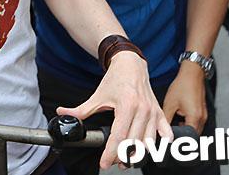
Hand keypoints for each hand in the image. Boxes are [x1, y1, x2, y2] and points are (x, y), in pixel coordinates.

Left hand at [57, 52, 172, 169]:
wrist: (131, 65)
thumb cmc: (115, 80)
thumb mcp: (97, 95)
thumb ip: (81, 109)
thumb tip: (62, 113)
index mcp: (127, 106)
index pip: (119, 136)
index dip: (110, 153)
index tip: (104, 162)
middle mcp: (142, 110)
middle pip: (134, 143)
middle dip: (122, 156)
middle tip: (114, 161)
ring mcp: (153, 113)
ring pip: (148, 142)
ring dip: (139, 155)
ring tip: (126, 159)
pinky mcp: (160, 114)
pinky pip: (165, 135)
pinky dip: (160, 146)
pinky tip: (151, 151)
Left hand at [162, 63, 207, 132]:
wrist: (192, 74)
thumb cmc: (183, 86)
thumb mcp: (170, 103)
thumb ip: (166, 118)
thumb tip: (162, 128)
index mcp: (195, 118)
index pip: (188, 137)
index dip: (178, 138)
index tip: (170, 136)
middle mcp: (202, 119)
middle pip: (193, 135)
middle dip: (182, 134)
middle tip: (171, 130)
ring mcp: (204, 115)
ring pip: (194, 129)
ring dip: (185, 128)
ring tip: (174, 121)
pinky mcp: (202, 111)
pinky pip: (196, 122)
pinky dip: (188, 122)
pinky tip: (179, 115)